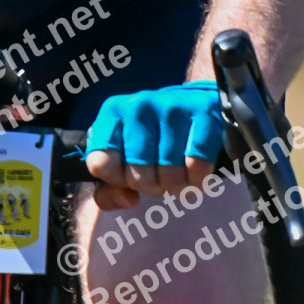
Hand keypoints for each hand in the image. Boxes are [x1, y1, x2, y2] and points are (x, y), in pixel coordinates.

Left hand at [85, 81, 224, 206]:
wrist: (197, 102)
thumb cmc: (155, 138)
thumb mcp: (124, 158)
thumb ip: (109, 189)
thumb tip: (127, 200)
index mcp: (112, 113)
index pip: (100, 163)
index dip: (116, 180)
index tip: (128, 175)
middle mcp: (139, 106)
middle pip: (137, 175)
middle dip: (151, 186)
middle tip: (160, 177)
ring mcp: (171, 107)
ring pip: (169, 174)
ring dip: (176, 186)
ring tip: (179, 175)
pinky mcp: (203, 112)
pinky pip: (197, 164)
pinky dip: (197, 178)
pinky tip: (196, 173)